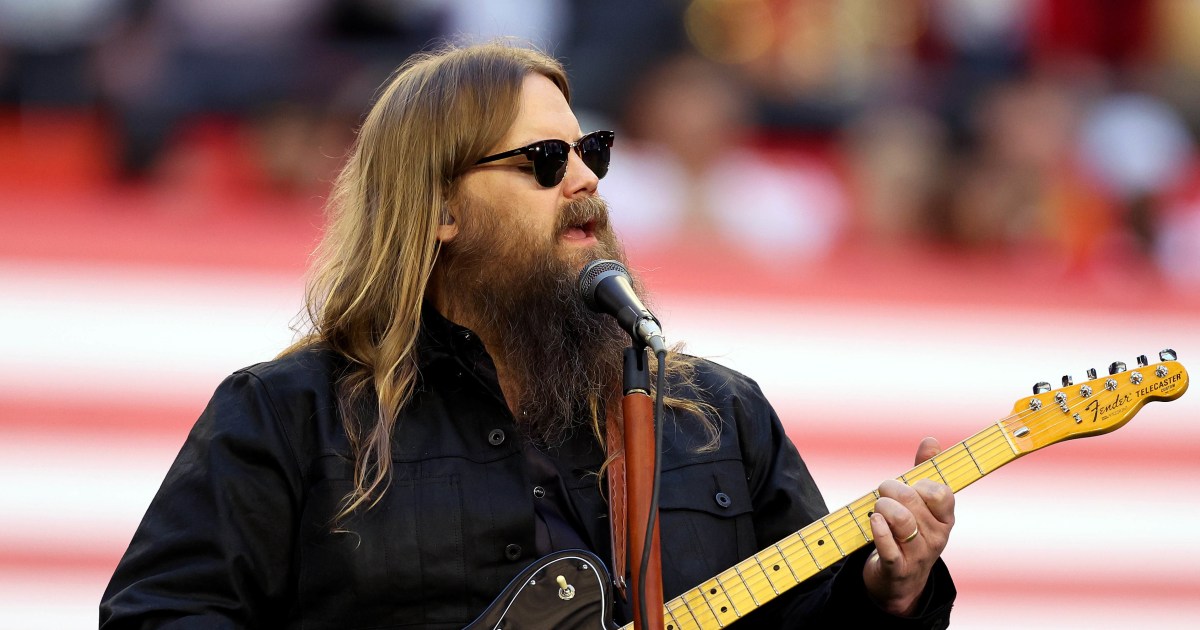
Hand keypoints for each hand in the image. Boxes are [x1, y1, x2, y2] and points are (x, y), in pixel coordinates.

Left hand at [863, 437, 954, 615]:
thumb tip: (931, 440)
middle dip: (892, 489)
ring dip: (883, 507)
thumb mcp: (922, 505)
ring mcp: (918, 554)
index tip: (910, 484)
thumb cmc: (911, 533)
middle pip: (914, 502)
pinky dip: (878, 530)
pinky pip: (888, 547)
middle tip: (883, 491)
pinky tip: (873, 521)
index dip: (921, 483)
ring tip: (877, 508)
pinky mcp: (897, 568)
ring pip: (902, 521)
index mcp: (945, 519)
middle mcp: (936, 537)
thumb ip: (926, 472)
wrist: (900, 582)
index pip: (942, 493)